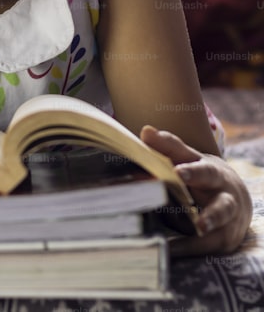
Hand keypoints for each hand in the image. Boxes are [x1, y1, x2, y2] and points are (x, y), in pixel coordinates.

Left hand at [141, 125, 251, 255]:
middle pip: (220, 205)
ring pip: (221, 229)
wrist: (234, 197)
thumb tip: (145, 131)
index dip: (190, 170)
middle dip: (210, 210)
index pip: (200, 168)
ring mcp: (227, 220)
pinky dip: (190, 248)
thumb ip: (167, 147)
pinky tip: (170, 250)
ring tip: (198, 230)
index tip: (178, 172)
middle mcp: (224, 197)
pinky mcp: (224, 239)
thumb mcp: (188, 158)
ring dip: (209, 229)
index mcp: (211, 173)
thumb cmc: (202, 175)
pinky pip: (207, 245)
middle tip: (198, 219)